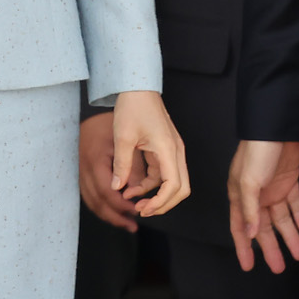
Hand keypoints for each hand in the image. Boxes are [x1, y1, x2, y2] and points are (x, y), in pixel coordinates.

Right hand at [77, 111, 138, 230]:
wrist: (93, 108)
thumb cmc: (112, 120)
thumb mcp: (126, 141)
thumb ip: (131, 168)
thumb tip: (137, 193)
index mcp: (95, 160)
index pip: (108, 193)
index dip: (124, 206)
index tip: (140, 210)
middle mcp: (84, 167)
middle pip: (97, 202)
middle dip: (116, 216)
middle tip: (133, 224)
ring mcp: (80, 169)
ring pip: (92, 201)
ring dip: (109, 214)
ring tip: (126, 223)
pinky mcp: (82, 169)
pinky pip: (89, 194)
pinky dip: (102, 205)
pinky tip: (114, 209)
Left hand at [110, 90, 189, 216]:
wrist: (137, 88)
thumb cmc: (132, 107)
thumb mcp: (122, 136)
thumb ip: (122, 164)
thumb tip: (118, 188)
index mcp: (169, 149)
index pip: (174, 186)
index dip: (161, 202)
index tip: (144, 209)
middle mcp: (176, 152)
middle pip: (180, 188)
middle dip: (162, 203)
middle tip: (141, 210)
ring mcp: (172, 150)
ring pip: (171, 182)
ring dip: (154, 194)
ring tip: (132, 200)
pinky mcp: (165, 149)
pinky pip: (162, 172)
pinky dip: (150, 183)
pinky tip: (132, 186)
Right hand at [228, 140, 298, 274]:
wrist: (277, 129)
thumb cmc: (256, 153)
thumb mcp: (249, 181)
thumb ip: (249, 209)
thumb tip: (249, 233)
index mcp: (240, 196)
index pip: (241, 228)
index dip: (244, 247)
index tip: (248, 267)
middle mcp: (255, 196)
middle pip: (263, 228)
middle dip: (270, 248)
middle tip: (279, 268)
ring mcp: (273, 189)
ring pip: (281, 219)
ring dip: (289, 236)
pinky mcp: (288, 181)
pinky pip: (294, 203)